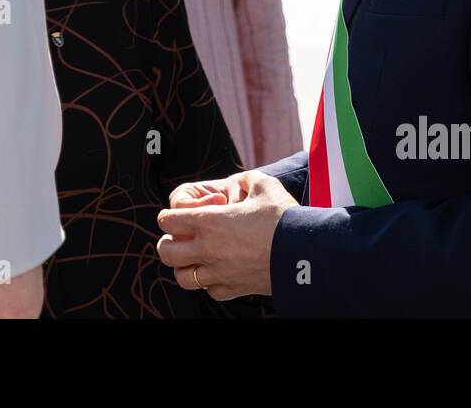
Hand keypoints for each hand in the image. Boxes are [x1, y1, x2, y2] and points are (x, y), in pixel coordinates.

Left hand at [156, 170, 297, 300]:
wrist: (304, 253)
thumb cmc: (283, 217)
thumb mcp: (265, 185)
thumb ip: (246, 179)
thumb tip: (241, 182)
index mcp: (209, 222)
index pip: (167, 220)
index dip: (171, 214)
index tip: (185, 213)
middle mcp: (207, 249)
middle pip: (165, 252)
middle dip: (169, 242)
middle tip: (182, 236)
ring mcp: (219, 273)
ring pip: (182, 277)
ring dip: (184, 266)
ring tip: (197, 257)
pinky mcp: (234, 289)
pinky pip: (209, 290)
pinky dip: (209, 282)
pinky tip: (221, 270)